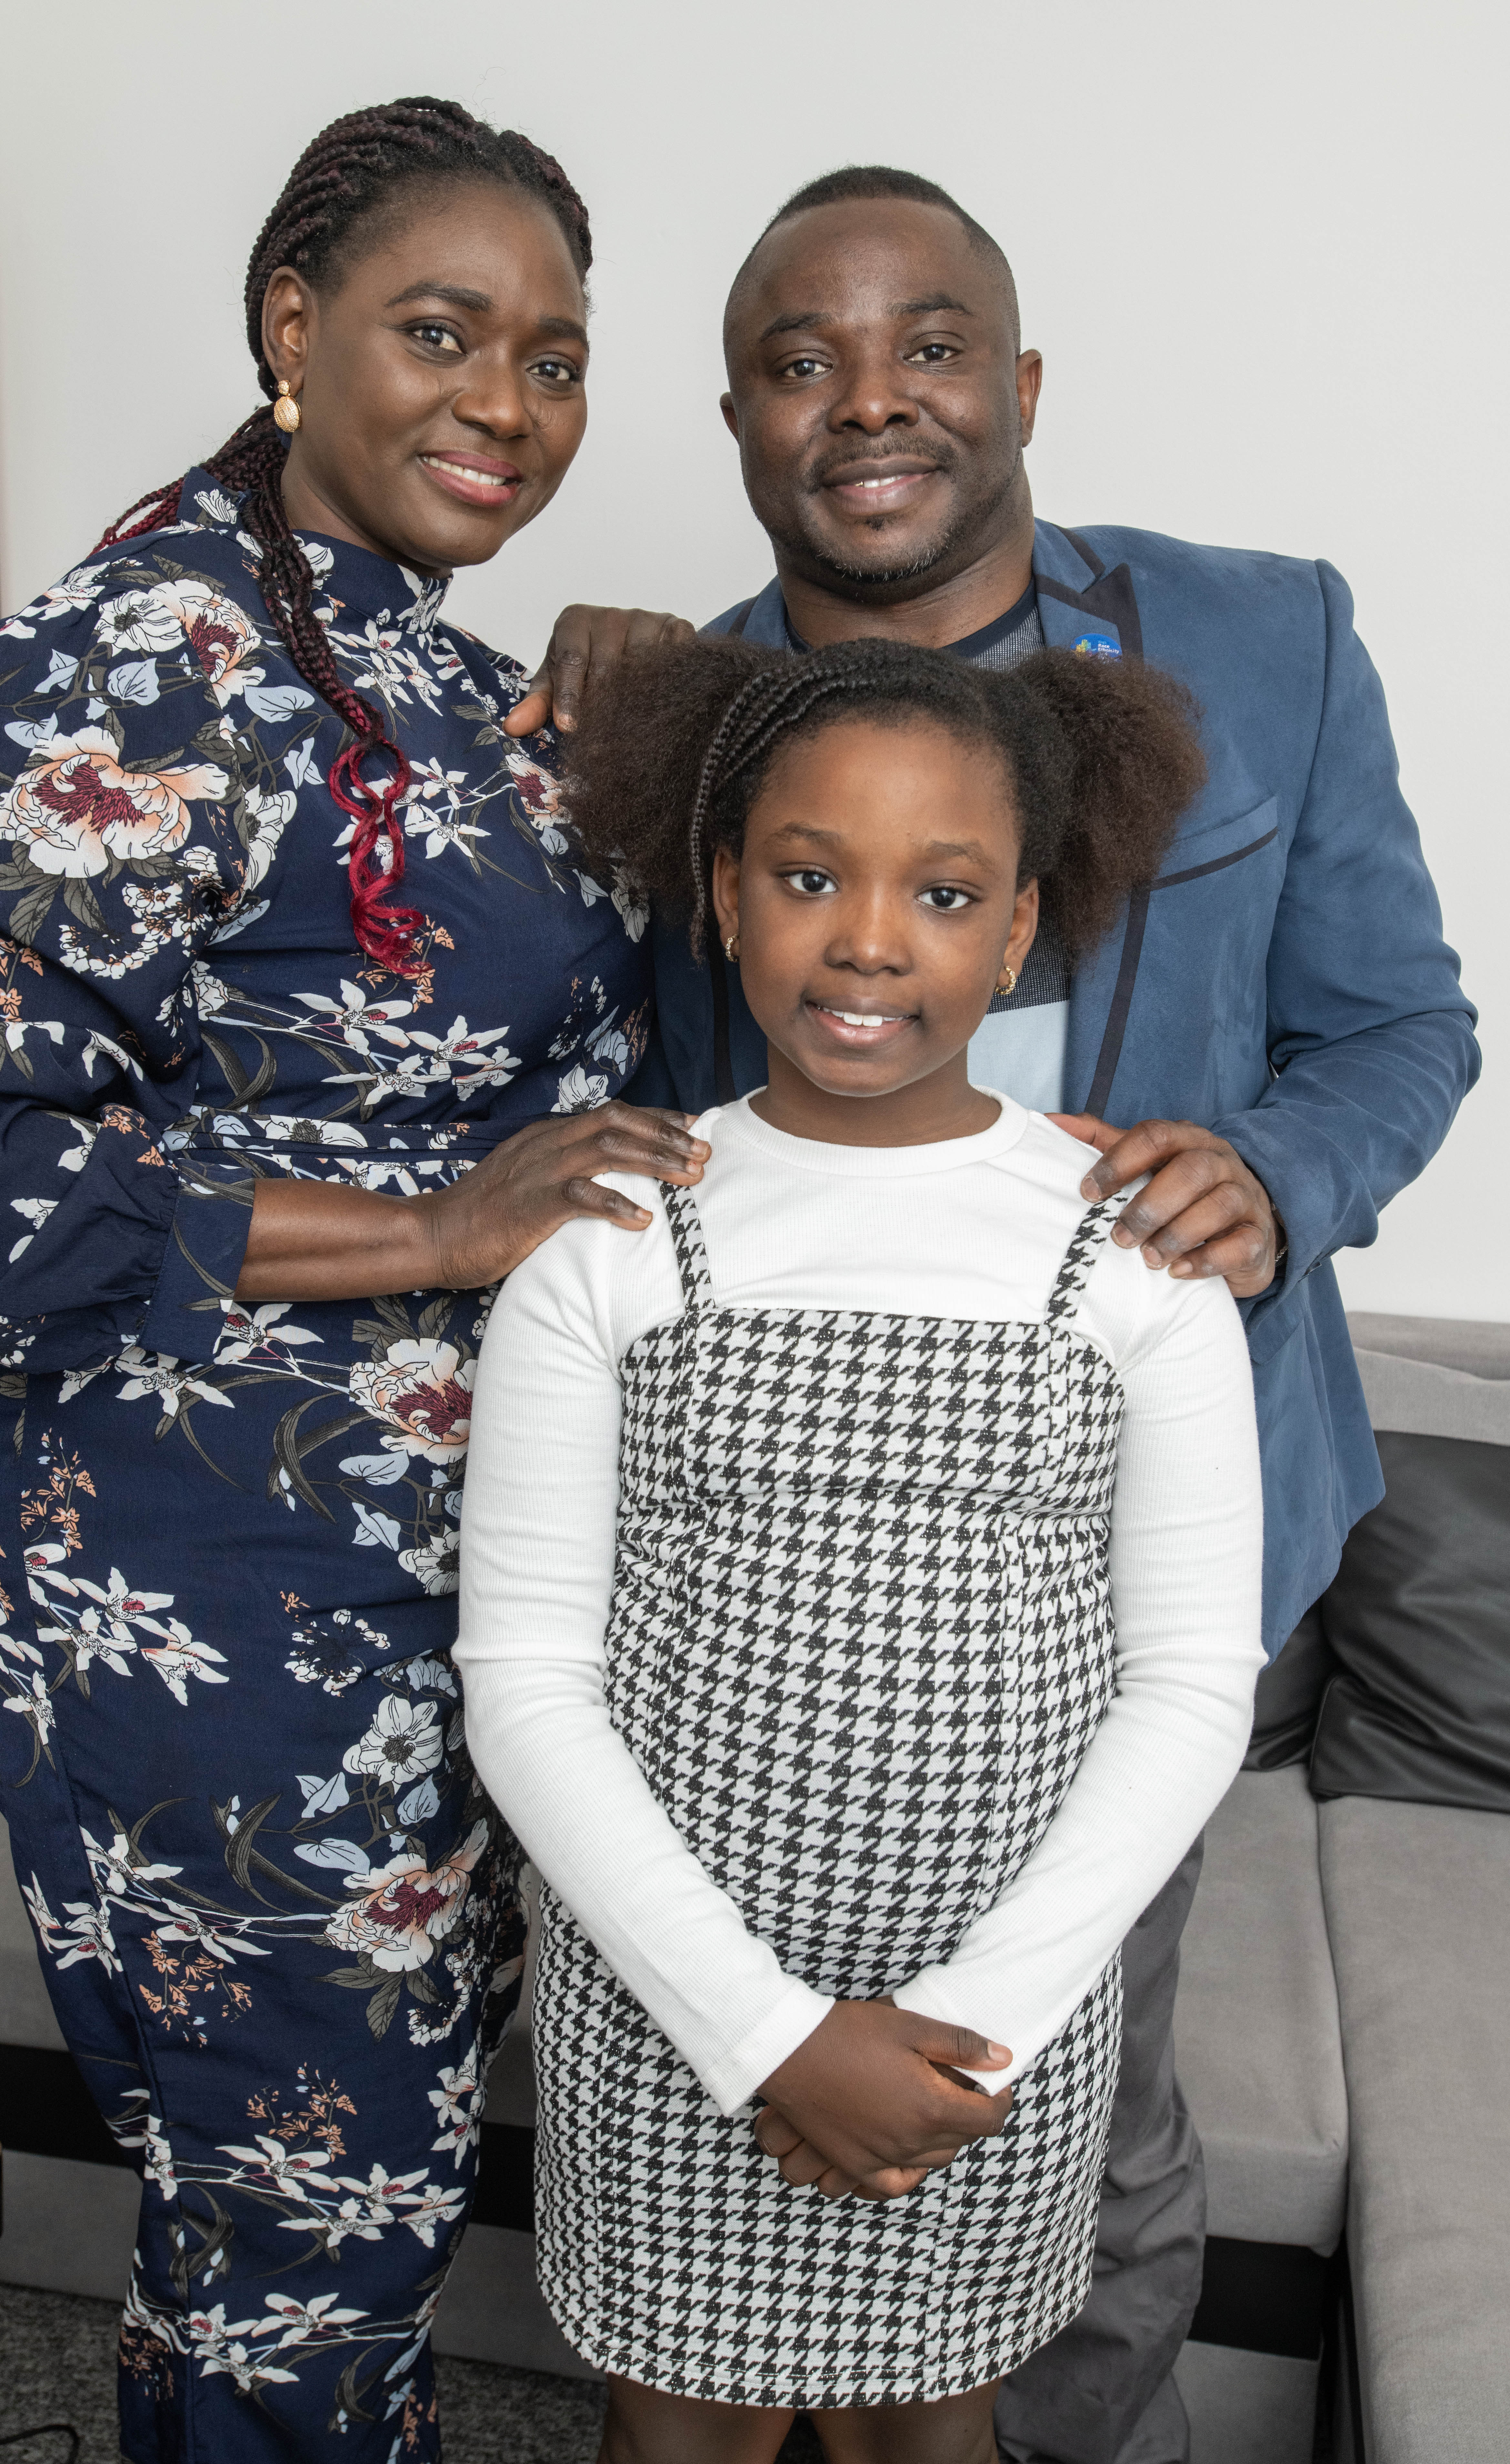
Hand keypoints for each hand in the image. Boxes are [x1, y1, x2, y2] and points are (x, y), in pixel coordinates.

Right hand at [235, 1106, 709, 1303]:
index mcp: (549, 1136)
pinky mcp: (533, 1202)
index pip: (613, 1114)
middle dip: (667, 1135)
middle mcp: (548, 1144)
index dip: (658, 1119)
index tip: (694, 1128)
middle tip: (704, 1152)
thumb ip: (568, 1170)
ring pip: (609, 1150)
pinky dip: (616, 1203)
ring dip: (655, 1161)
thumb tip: (611, 1174)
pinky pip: (581, 1195)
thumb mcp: (532, 1181)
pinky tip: (643, 1219)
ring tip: (691, 1176)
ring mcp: (540, 1170)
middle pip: (618, 1123)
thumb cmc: (487, 1217)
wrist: (436, 1237)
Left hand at [504, 604, 696, 736]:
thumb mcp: (557, 681)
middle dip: (601, 707)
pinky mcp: (676, 627)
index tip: (570, 728)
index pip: (571, 659)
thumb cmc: (586, 665)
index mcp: (575, 621)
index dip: (571, 696)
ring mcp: (646, 618)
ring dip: (637, 700)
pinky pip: (674, 658)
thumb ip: (538, 704)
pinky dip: (669, 683)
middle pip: (606, 665)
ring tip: (632, 728)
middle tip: (601, 742)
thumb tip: (512, 728)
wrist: (632, 643)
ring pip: (642, 664)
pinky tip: (662, 704)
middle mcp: (610, 615)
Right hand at [754, 2001, 1011, 2201]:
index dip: (1001, 2099)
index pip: (989, 2119)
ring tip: (936, 2106)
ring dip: (945, 2136)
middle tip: (965, 2083)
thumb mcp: (910, 2026)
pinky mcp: (854, 2163)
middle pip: (963, 2140)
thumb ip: (961, 2045)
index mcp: (931, 2108)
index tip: (996, 2080)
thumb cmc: (849, 2033)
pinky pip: (893, 2183)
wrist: (788, 2050)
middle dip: (973, 2112)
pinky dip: (909, 2169)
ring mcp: (880, 2158)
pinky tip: (907, 2146)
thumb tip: (1003, 2060)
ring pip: (933, 2160)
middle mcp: (910, 2142)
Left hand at [1049, 1114, 1283, 1296]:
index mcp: (1188, 1139)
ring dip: (1176, 1234)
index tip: (1088, 1192)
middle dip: (1150, 1205)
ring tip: (1148, 1258)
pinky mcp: (1259, 1236)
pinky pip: (1241, 1245)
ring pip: (1218, 1206)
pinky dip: (1207, 1260)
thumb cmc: (1182, 1192)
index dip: (1118, 1161)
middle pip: (1190, 1171)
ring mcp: (1245, 1197)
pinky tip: (1178, 1272)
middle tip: (1120, 1237)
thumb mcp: (1146, 1163)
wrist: (1242, 1225)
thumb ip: (1103, 1143)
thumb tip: (1051, 1121)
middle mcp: (1220, 1161)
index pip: (1155, 1136)